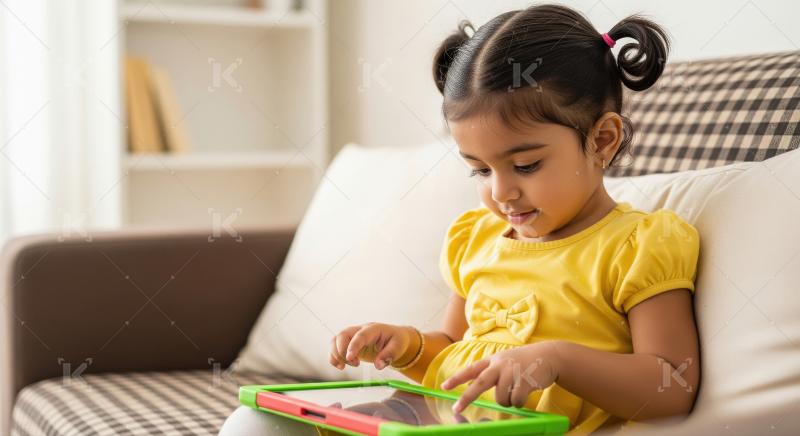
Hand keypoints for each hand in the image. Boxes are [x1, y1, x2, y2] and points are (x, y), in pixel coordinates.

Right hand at [329, 323, 417, 369]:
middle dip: (342, 351)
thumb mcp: (398, 347)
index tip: (350, 358)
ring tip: (345, 366)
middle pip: (343, 335)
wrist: (394, 338)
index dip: (353, 346)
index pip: (360, 335)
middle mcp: (360, 329)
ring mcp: (353, 336)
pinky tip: (341, 366)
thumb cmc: (396, 340)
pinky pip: (334, 347)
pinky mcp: (348, 343)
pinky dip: (333, 357)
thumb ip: (388, 355)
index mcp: (373, 329)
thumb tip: (378, 366)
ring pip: (335, 340)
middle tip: (355, 364)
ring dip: (336, 354)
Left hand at [440, 341, 560, 412]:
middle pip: (480, 383)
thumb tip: (472, 382)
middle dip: (467, 397)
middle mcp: (500, 365)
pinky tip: (526, 391)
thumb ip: (490, 371)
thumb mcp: (504, 361)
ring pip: (501, 398)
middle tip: (456, 408)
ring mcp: (513, 372)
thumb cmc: (524, 362)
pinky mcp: (525, 381)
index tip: (444, 387)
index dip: (457, 378)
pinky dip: (519, 402)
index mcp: (493, 360)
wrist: (549, 356)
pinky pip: (516, 401)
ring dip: (508, 401)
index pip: (471, 369)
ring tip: (516, 391)